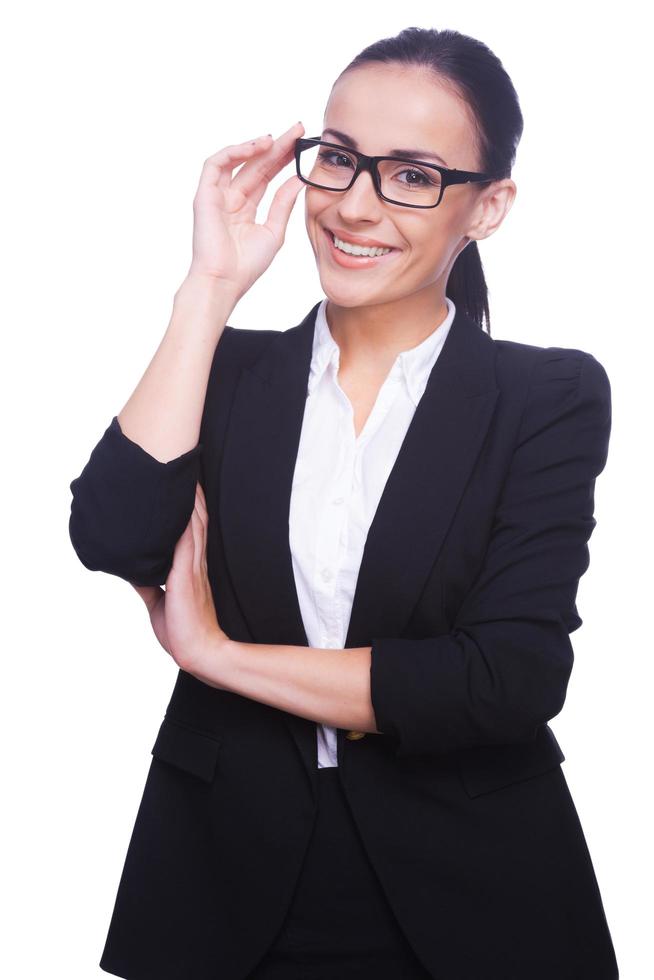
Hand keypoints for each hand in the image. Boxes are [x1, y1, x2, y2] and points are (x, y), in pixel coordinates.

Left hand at [130, 483, 229, 682]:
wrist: (198, 651)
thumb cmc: (182, 630)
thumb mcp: (157, 600)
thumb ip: (147, 581)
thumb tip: (131, 567)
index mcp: (190, 566)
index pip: (191, 528)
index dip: (190, 505)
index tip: (185, 483)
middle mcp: (194, 561)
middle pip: (195, 519)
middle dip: (192, 493)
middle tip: (188, 467)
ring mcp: (191, 567)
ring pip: (193, 525)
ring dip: (191, 501)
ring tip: (188, 476)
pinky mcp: (185, 575)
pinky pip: (185, 542)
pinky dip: (184, 522)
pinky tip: (182, 505)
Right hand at [187, 120, 305, 298]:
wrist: (224, 281)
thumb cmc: (246, 266)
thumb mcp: (274, 231)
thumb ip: (284, 203)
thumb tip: (300, 179)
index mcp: (247, 208)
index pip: (267, 175)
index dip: (284, 158)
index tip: (304, 144)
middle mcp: (231, 198)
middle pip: (256, 164)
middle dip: (277, 146)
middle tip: (298, 130)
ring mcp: (217, 195)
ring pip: (236, 160)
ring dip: (255, 146)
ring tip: (277, 138)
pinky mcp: (204, 195)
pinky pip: (215, 164)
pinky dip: (233, 152)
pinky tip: (254, 147)